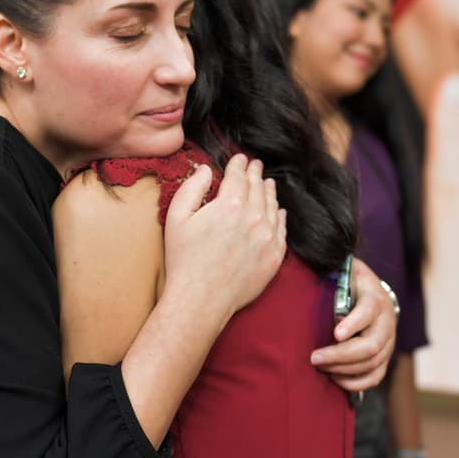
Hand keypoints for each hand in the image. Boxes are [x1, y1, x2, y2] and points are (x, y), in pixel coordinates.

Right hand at [161, 154, 286, 326]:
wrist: (200, 299)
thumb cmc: (184, 259)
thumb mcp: (177, 217)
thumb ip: (192, 187)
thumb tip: (206, 169)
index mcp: (230, 204)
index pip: (238, 176)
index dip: (239, 164)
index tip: (240, 158)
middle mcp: (254, 217)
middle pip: (258, 187)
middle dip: (256, 174)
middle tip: (256, 166)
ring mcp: (268, 237)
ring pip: (272, 206)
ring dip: (269, 192)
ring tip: (267, 184)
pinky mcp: (275, 256)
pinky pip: (281, 229)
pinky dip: (279, 216)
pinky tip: (277, 211)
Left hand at [311, 258, 395, 392]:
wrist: (371, 292)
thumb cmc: (349, 281)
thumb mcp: (343, 272)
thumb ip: (330, 277)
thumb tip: (302, 282)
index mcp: (375, 298)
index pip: (369, 311)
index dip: (354, 324)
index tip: (335, 334)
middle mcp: (387, 322)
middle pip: (371, 346)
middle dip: (341, 355)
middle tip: (314, 358)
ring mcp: (389, 341)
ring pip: (372, 363)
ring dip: (344, 369)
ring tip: (320, 367)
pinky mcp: (385, 357)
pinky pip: (376, 376)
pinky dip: (356, 382)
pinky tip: (335, 379)